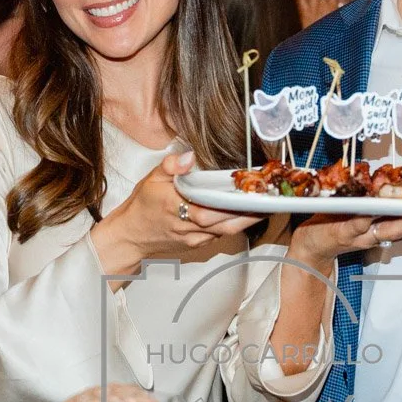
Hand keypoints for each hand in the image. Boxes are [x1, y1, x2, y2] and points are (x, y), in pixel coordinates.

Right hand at [90, 151, 260, 273]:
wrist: (130, 237)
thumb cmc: (141, 207)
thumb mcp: (151, 179)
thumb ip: (170, 165)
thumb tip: (188, 156)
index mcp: (178, 207)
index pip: (212, 208)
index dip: (235, 204)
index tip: (253, 195)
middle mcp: (189, 226)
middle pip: (228, 223)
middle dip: (251, 213)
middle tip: (271, 200)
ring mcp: (195, 238)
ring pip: (227, 231)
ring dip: (247, 219)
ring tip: (265, 205)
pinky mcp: (198, 245)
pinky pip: (221, 235)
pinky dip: (235, 224)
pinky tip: (246, 213)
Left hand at [287, 212, 401, 271]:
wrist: (309, 244)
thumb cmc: (338, 223)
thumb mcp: (365, 211)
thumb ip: (384, 199)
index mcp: (386, 228)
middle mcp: (378, 234)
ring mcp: (360, 235)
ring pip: (387, 231)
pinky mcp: (340, 232)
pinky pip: (354, 225)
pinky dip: (363, 220)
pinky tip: (371, 211)